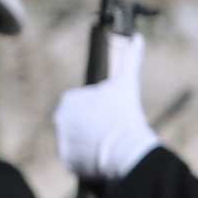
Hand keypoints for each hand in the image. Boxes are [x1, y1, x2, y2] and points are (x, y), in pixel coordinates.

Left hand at [54, 33, 159, 180]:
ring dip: (89, 143)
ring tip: (108, 145)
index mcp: (70, 99)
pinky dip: (86, 159)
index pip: (82, 104)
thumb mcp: (127, 84)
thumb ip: (130, 59)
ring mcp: (62, 140)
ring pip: (77, 140)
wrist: (125, 149)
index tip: (111, 116)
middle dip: (92, 127)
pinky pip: (76, 158)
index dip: (98, 110)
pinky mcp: (66, 159)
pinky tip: (101, 157)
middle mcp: (59, 118)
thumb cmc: (125, 115)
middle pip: (78, 123)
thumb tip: (137, 37)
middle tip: (111, 132)